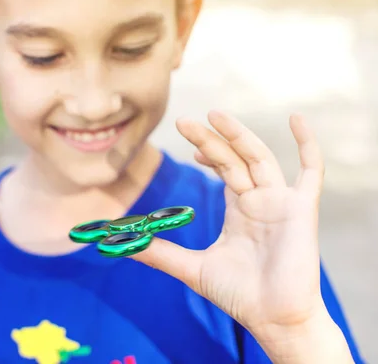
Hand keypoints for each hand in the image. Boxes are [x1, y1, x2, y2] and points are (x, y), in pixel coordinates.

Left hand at [132, 110, 352, 362]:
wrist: (272, 318)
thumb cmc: (239, 294)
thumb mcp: (192, 268)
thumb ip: (160, 252)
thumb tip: (121, 243)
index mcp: (239, 210)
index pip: (223, 170)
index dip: (207, 153)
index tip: (188, 145)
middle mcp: (260, 201)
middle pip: (235, 159)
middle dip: (211, 139)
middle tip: (184, 121)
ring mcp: (281, 203)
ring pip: (260, 158)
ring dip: (239, 135)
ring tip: (215, 115)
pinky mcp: (302, 210)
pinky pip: (311, 171)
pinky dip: (307, 144)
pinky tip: (296, 119)